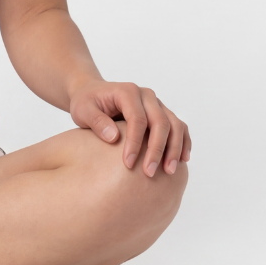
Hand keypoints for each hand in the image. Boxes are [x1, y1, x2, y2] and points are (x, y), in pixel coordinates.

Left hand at [69, 79, 189, 176]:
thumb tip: (114, 138)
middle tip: (149, 173)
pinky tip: (183, 159)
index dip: (135, 143)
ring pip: (175, 125)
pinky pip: (179, 127)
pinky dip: (183, 142)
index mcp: (127, 92)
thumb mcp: (82, 109)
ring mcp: (157, 104)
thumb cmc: (86, 102)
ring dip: (174, 149)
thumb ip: (96, 121)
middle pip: (160, 122)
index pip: (137, 119)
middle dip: (157, 149)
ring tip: (169, 171)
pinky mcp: (163, 113)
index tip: (128, 164)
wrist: (93, 93)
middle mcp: (146, 95)